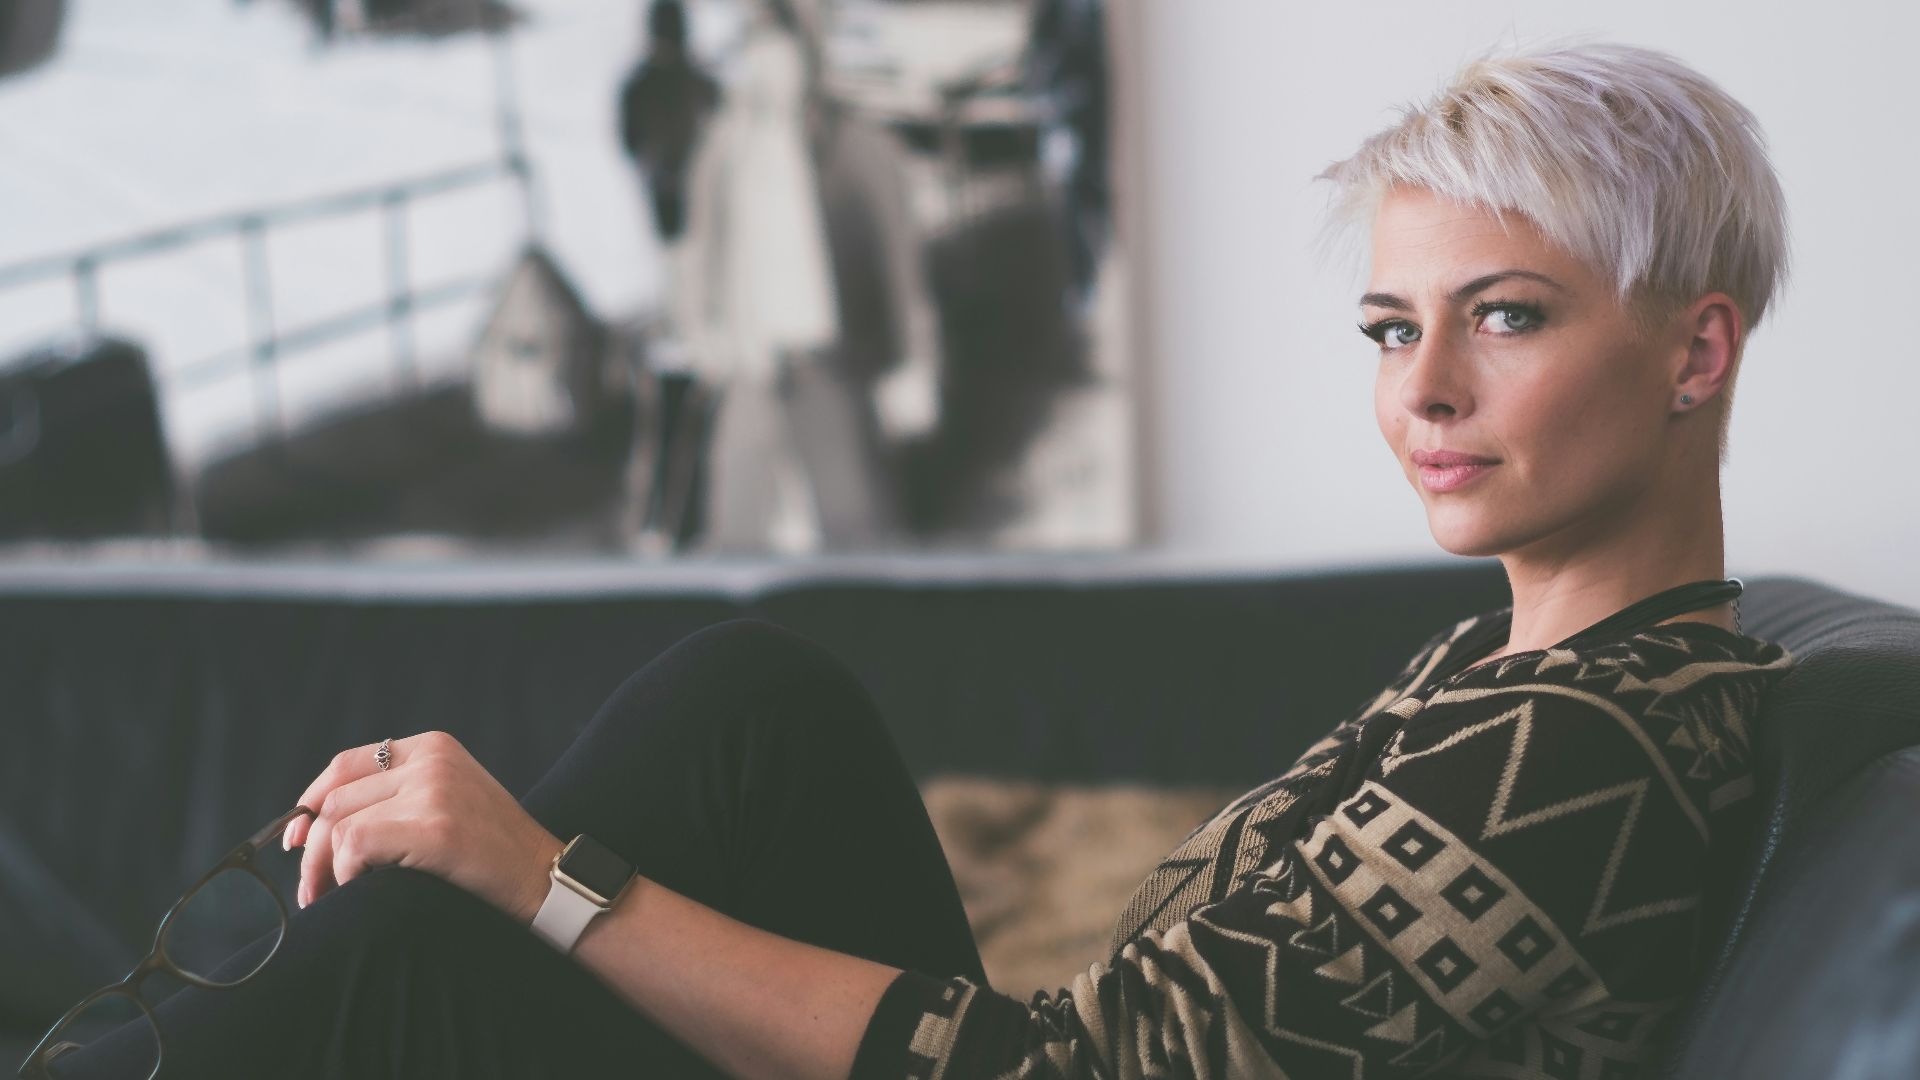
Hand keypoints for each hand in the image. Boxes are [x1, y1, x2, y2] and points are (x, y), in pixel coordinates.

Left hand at [281, 731, 565, 925]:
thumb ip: (399, 795)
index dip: (310, 802)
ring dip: (323, 868)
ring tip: (328, 896)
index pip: (347, 764)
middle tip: (310, 887)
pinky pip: (356, 844)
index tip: (295, 839)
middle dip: (311, 847)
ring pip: (340, 824)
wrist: (544, 876)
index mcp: (434, 746)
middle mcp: (432, 760)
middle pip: (337, 798)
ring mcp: (434, 790)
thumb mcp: (450, 801)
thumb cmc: (494, 852)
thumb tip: (316, 823)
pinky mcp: (434, 827)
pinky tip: (356, 889)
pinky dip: (344, 872)